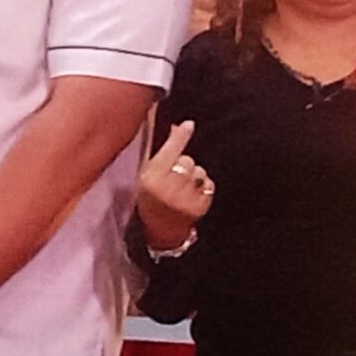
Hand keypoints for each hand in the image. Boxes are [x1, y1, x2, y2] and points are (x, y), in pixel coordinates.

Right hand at [134, 121, 210, 250]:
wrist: (161, 230)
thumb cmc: (150, 199)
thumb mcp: (146, 176)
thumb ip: (161, 153)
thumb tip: (176, 127)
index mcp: (151, 179)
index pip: (170, 151)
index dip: (180, 136)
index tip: (189, 124)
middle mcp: (169, 188)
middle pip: (187, 160)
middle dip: (182, 164)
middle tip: (173, 176)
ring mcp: (186, 199)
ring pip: (200, 172)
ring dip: (194, 176)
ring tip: (183, 187)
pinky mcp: (200, 206)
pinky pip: (209, 184)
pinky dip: (203, 187)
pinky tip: (192, 194)